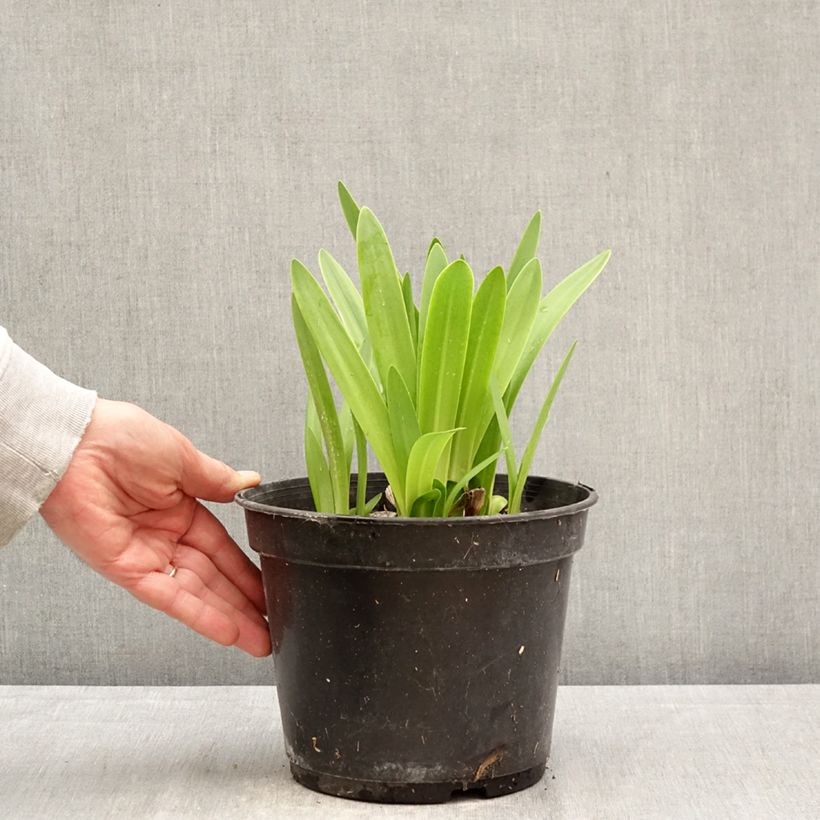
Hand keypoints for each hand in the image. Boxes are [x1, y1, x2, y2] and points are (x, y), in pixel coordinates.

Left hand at [40, 398, 270, 656]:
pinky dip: (197, 614)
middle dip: (244, 604)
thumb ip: (217, 479)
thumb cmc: (119, 438)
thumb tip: (249, 482)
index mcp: (180, 507)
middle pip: (213, 578)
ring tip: (258, 640)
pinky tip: (226, 631)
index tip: (270, 588)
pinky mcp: (127, 569)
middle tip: (271, 626)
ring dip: (228, 618)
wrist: (76, 443)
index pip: (222, 548)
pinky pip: (168, 597)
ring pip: (195, 593)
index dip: (246, 571)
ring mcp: (146, 555)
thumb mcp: (183, 457)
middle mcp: (164, 536)